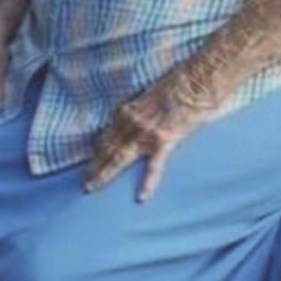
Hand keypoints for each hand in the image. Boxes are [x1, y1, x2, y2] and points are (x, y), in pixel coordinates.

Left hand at [84, 68, 217, 201]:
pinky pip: (153, 167)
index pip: (106, 136)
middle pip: (106, 149)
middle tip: (85, 183)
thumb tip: (135, 124)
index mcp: (127, 111)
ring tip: (92, 187)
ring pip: (119, 158)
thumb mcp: (149, 97)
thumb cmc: (176, 86)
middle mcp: (131, 123)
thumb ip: (139, 112)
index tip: (90, 163)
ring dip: (104, 173)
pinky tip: (141, 198)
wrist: (195, 82)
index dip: (96, 151)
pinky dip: (147, 183)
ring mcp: (146, 133)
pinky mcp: (164, 141)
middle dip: (94, 166)